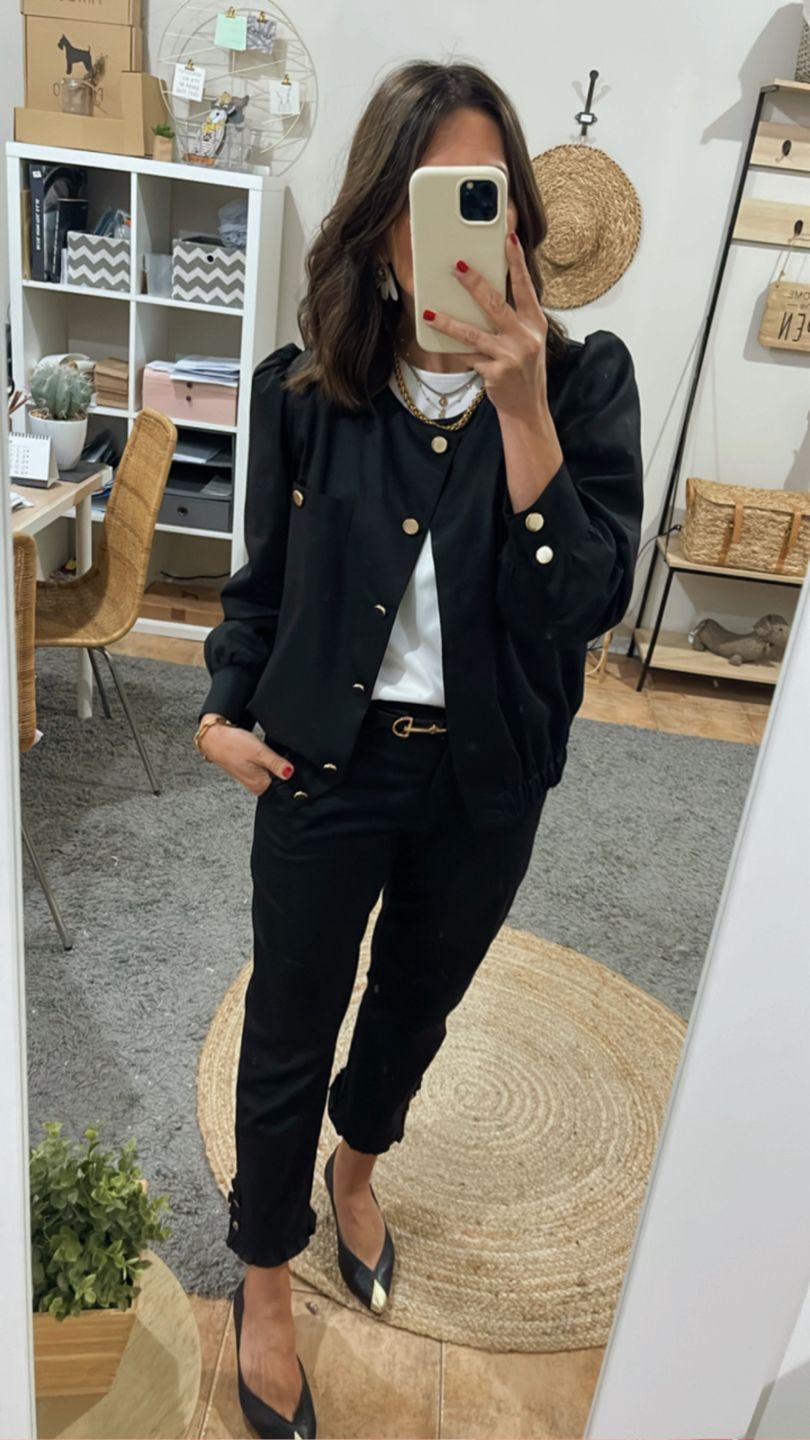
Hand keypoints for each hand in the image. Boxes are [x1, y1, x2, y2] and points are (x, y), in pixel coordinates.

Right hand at [199, 715, 294, 795]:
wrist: (213, 737)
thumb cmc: (233, 744)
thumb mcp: (259, 752)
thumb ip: (277, 764)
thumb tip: (291, 773)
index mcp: (260, 786)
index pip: (286, 786)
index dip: (292, 773)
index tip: (287, 762)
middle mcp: (256, 786)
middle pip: (280, 779)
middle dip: (283, 767)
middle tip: (274, 754)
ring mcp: (252, 778)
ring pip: (272, 772)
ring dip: (274, 763)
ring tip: (265, 752)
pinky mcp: (249, 770)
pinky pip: (264, 768)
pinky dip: (266, 760)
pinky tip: (262, 753)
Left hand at [421, 231, 549, 423]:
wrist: (528, 407)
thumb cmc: (524, 369)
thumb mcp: (527, 339)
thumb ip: (513, 316)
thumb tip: (484, 291)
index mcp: (535, 323)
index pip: (525, 286)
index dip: (517, 261)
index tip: (508, 238)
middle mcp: (525, 337)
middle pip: (495, 304)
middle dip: (474, 283)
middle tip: (456, 266)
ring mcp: (510, 356)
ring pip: (473, 333)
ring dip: (449, 322)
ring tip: (430, 311)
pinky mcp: (495, 373)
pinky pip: (467, 356)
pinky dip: (452, 348)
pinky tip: (436, 340)